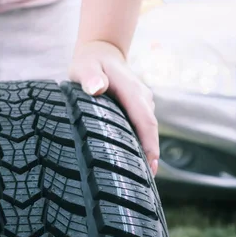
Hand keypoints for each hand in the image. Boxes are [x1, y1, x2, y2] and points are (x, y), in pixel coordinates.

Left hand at [69, 40, 158, 175]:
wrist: (101, 53)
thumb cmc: (89, 62)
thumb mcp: (84, 66)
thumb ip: (90, 77)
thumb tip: (96, 88)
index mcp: (131, 90)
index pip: (145, 120)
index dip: (149, 144)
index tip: (151, 166)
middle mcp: (142, 97)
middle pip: (150, 130)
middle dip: (150, 155)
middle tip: (144, 184)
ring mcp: (142, 103)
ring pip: (147, 130)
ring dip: (145, 152)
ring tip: (138, 180)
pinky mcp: (138, 108)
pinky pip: (141, 128)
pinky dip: (140, 144)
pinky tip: (132, 163)